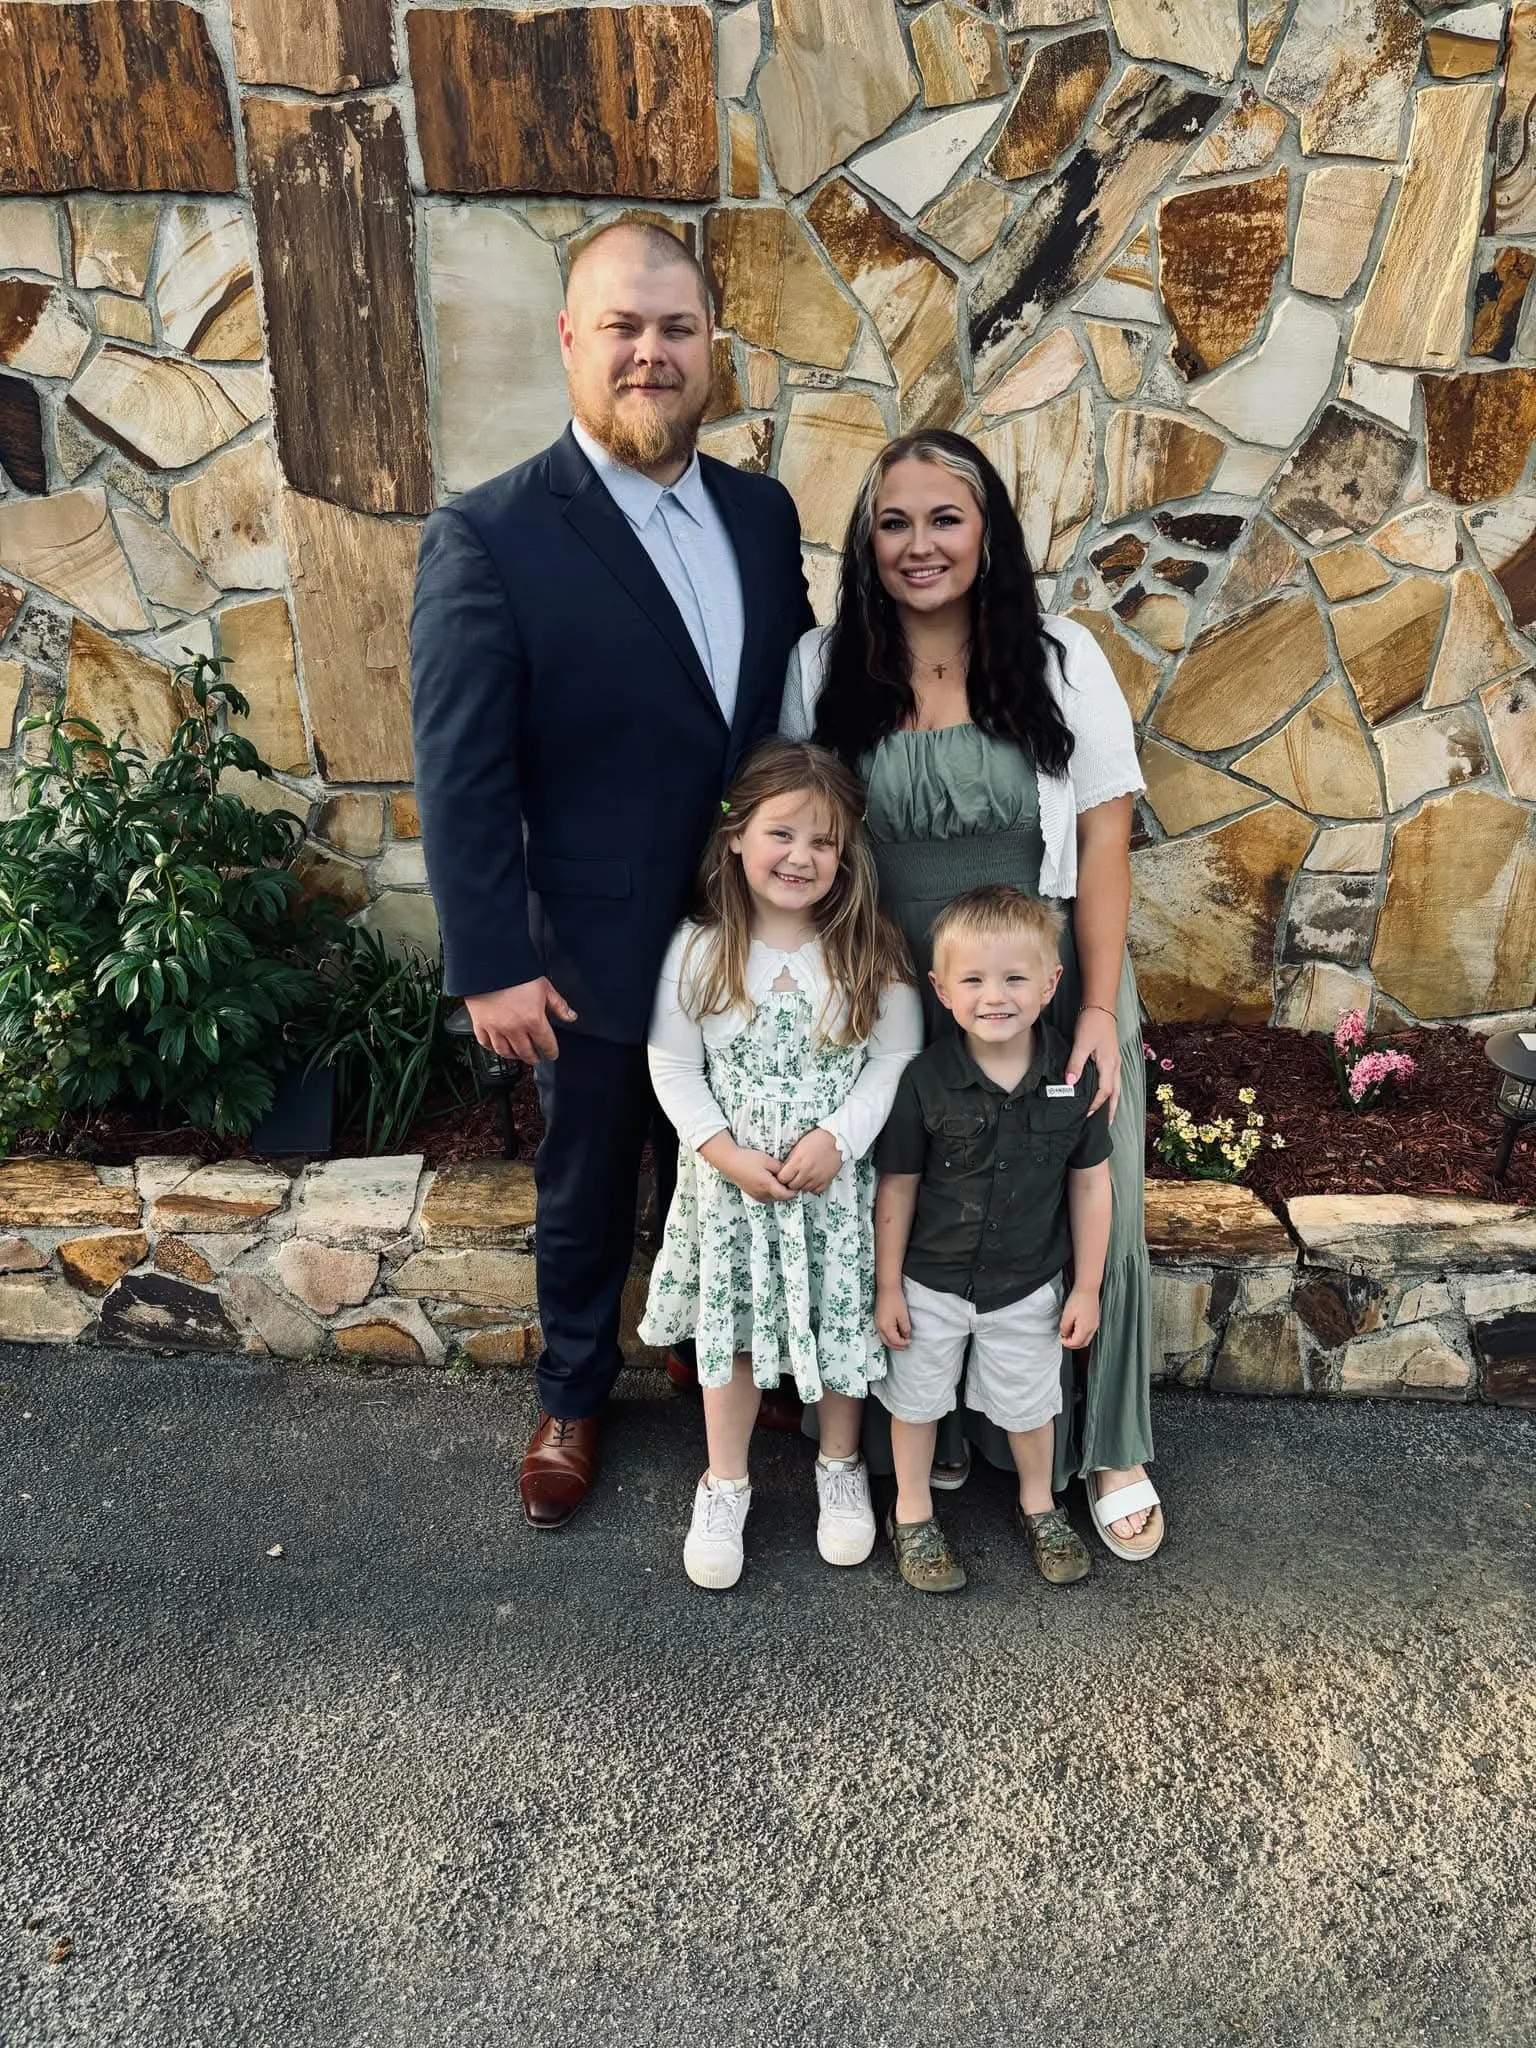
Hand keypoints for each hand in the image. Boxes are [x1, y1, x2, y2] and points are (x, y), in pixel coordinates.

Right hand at [465, 978, 575, 1063]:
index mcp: (533, 1020)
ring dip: (514, 1056)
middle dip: (533, 1057)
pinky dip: (492, 1048)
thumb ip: (558, 1005)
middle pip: (525, 1052)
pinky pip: (485, 1043)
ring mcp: (496, 1028)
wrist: (489, 965)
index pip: (546, 1044)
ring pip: (505, 1051)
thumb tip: (571, 1016)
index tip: (552, 1054)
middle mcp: (514, 1029)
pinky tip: (496, 1047)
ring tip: (518, 1055)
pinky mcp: (480, 1024)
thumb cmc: (516, 973)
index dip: (551, 1051)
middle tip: (536, 1058)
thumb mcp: (544, 987)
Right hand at [719, 1145, 794, 1204]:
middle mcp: (762, 1194)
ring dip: (779, 1191)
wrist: (730, 1162)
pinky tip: (770, 1181)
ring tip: (779, 1179)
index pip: (786, 1195)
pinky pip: (767, 1197)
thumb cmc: (748, 1159)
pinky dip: (772, 1192)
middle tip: (789, 1179)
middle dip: (787, 1190)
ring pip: (774, 1198)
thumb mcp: (768, 1160)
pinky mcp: (752, 1194)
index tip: (797, 1182)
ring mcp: (756, 1196)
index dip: (794, 1190)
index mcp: (767, 1185)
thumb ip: (781, 1168)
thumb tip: (788, 1174)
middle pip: (781, 1197)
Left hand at [778, 1127, 842, 1195]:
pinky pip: (815, 1191)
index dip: (781, 1177)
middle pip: (792, 1186)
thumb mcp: (798, 1147)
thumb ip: (790, 1160)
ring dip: (802, 1184)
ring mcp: (817, 1177)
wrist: (835, 1139)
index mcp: (798, 1161)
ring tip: (804, 1176)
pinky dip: (813, 1187)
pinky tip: (812, 1179)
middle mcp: (807, 1171)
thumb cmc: (817, 1139)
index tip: (784, 1175)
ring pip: (803, 1189)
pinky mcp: (826, 1181)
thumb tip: (784, 1170)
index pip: (782, 1178)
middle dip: (791, 1182)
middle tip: (793, 1176)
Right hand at [875, 1282, 910, 1349]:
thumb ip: (905, 1328)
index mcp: (886, 1328)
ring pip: (884, 1338)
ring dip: (892, 1342)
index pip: (895, 1341)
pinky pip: (882, 1333)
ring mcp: (877, 1323)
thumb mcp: (903, 1316)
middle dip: (897, 1346)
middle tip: (905, 1346)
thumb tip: (905, 1336)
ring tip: (901, 1342)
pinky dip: (888, 1337)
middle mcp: (879, 1327)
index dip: (903, 1343)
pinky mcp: (877, 1319)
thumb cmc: (896, 1301)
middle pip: (887, 1342)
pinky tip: (894, 1334)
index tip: (910, 1341)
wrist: (887, 1289)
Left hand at [1059, 1284, 1100, 1349]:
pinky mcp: (1095, 1320)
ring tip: (1068, 1334)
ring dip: (1077, 1340)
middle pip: (1082, 1344)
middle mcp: (1092, 1329)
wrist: (1088, 1288)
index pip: (1075, 1343)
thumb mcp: (1066, 1314)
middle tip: (1064, 1339)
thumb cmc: (1078, 1299)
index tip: (1060, 1338)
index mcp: (1085, 1328)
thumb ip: (1064, 1327)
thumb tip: (1064, 1334)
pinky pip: (1089, 1332)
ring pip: (1086, 1339)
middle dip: (1072, 1344)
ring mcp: (1095, 1325)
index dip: (1066, 1343)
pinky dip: (1081, 1334)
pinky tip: (1075, 1328)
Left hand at [1066, 1005, 1121, 1121]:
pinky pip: (1114, 1078)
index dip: (1096, 1105)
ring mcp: (1115, 1060)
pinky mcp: (1112, 1055)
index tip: (1085, 1115)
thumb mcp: (1081, 1044)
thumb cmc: (1091, 1023)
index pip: (1104, 1092)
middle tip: (1106, 1124)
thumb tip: (1070, 1084)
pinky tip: (1105, 1091)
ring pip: (1117, 1086)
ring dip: (1112, 1100)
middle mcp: (1115, 1065)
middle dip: (1111, 1109)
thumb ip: (1075, 1064)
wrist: (1100, 1006)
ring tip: (1107, 1113)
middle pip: (1116, 1093)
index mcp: (1109, 1064)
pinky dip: (1111, 1089)